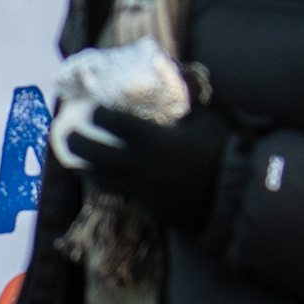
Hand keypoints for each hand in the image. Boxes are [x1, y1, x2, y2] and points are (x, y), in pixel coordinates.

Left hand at [66, 103, 247, 241]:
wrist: (235, 195)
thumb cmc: (223, 152)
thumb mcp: (205, 121)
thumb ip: (183, 111)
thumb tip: (175, 94)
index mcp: (151, 139)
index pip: (112, 123)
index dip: (99, 115)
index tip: (93, 110)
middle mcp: (139, 165)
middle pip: (94, 153)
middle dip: (76, 143)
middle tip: (68, 137)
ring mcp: (142, 190)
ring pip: (103, 181)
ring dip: (89, 170)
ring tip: (80, 164)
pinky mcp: (150, 209)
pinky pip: (128, 197)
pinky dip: (119, 188)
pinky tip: (116, 183)